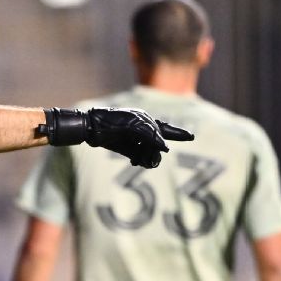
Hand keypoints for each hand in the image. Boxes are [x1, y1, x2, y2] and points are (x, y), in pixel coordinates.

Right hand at [38, 107, 193, 168]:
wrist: (89, 126)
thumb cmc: (105, 135)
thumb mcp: (126, 146)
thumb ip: (140, 152)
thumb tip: (154, 159)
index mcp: (143, 123)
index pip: (163, 129)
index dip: (177, 133)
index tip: (191, 137)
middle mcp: (144, 119)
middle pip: (159, 139)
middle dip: (150, 155)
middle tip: (135, 161)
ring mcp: (139, 119)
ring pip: (155, 139)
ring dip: (147, 153)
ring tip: (134, 159)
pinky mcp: (133, 122)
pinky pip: (150, 135)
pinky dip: (156, 142)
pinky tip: (160, 149)